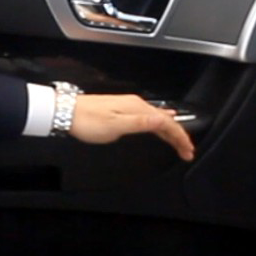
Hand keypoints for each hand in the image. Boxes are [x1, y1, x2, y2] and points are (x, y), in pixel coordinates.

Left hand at [68, 94, 194, 160]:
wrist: (67, 113)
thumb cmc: (88, 120)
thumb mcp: (116, 125)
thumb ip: (141, 123)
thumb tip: (165, 120)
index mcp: (138, 108)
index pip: (167, 123)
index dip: (180, 137)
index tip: (188, 150)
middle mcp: (136, 105)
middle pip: (165, 121)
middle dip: (179, 136)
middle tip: (188, 151)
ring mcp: (130, 106)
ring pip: (158, 119)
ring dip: (170, 131)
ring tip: (179, 142)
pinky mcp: (123, 110)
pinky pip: (149, 117)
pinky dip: (160, 123)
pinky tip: (161, 121)